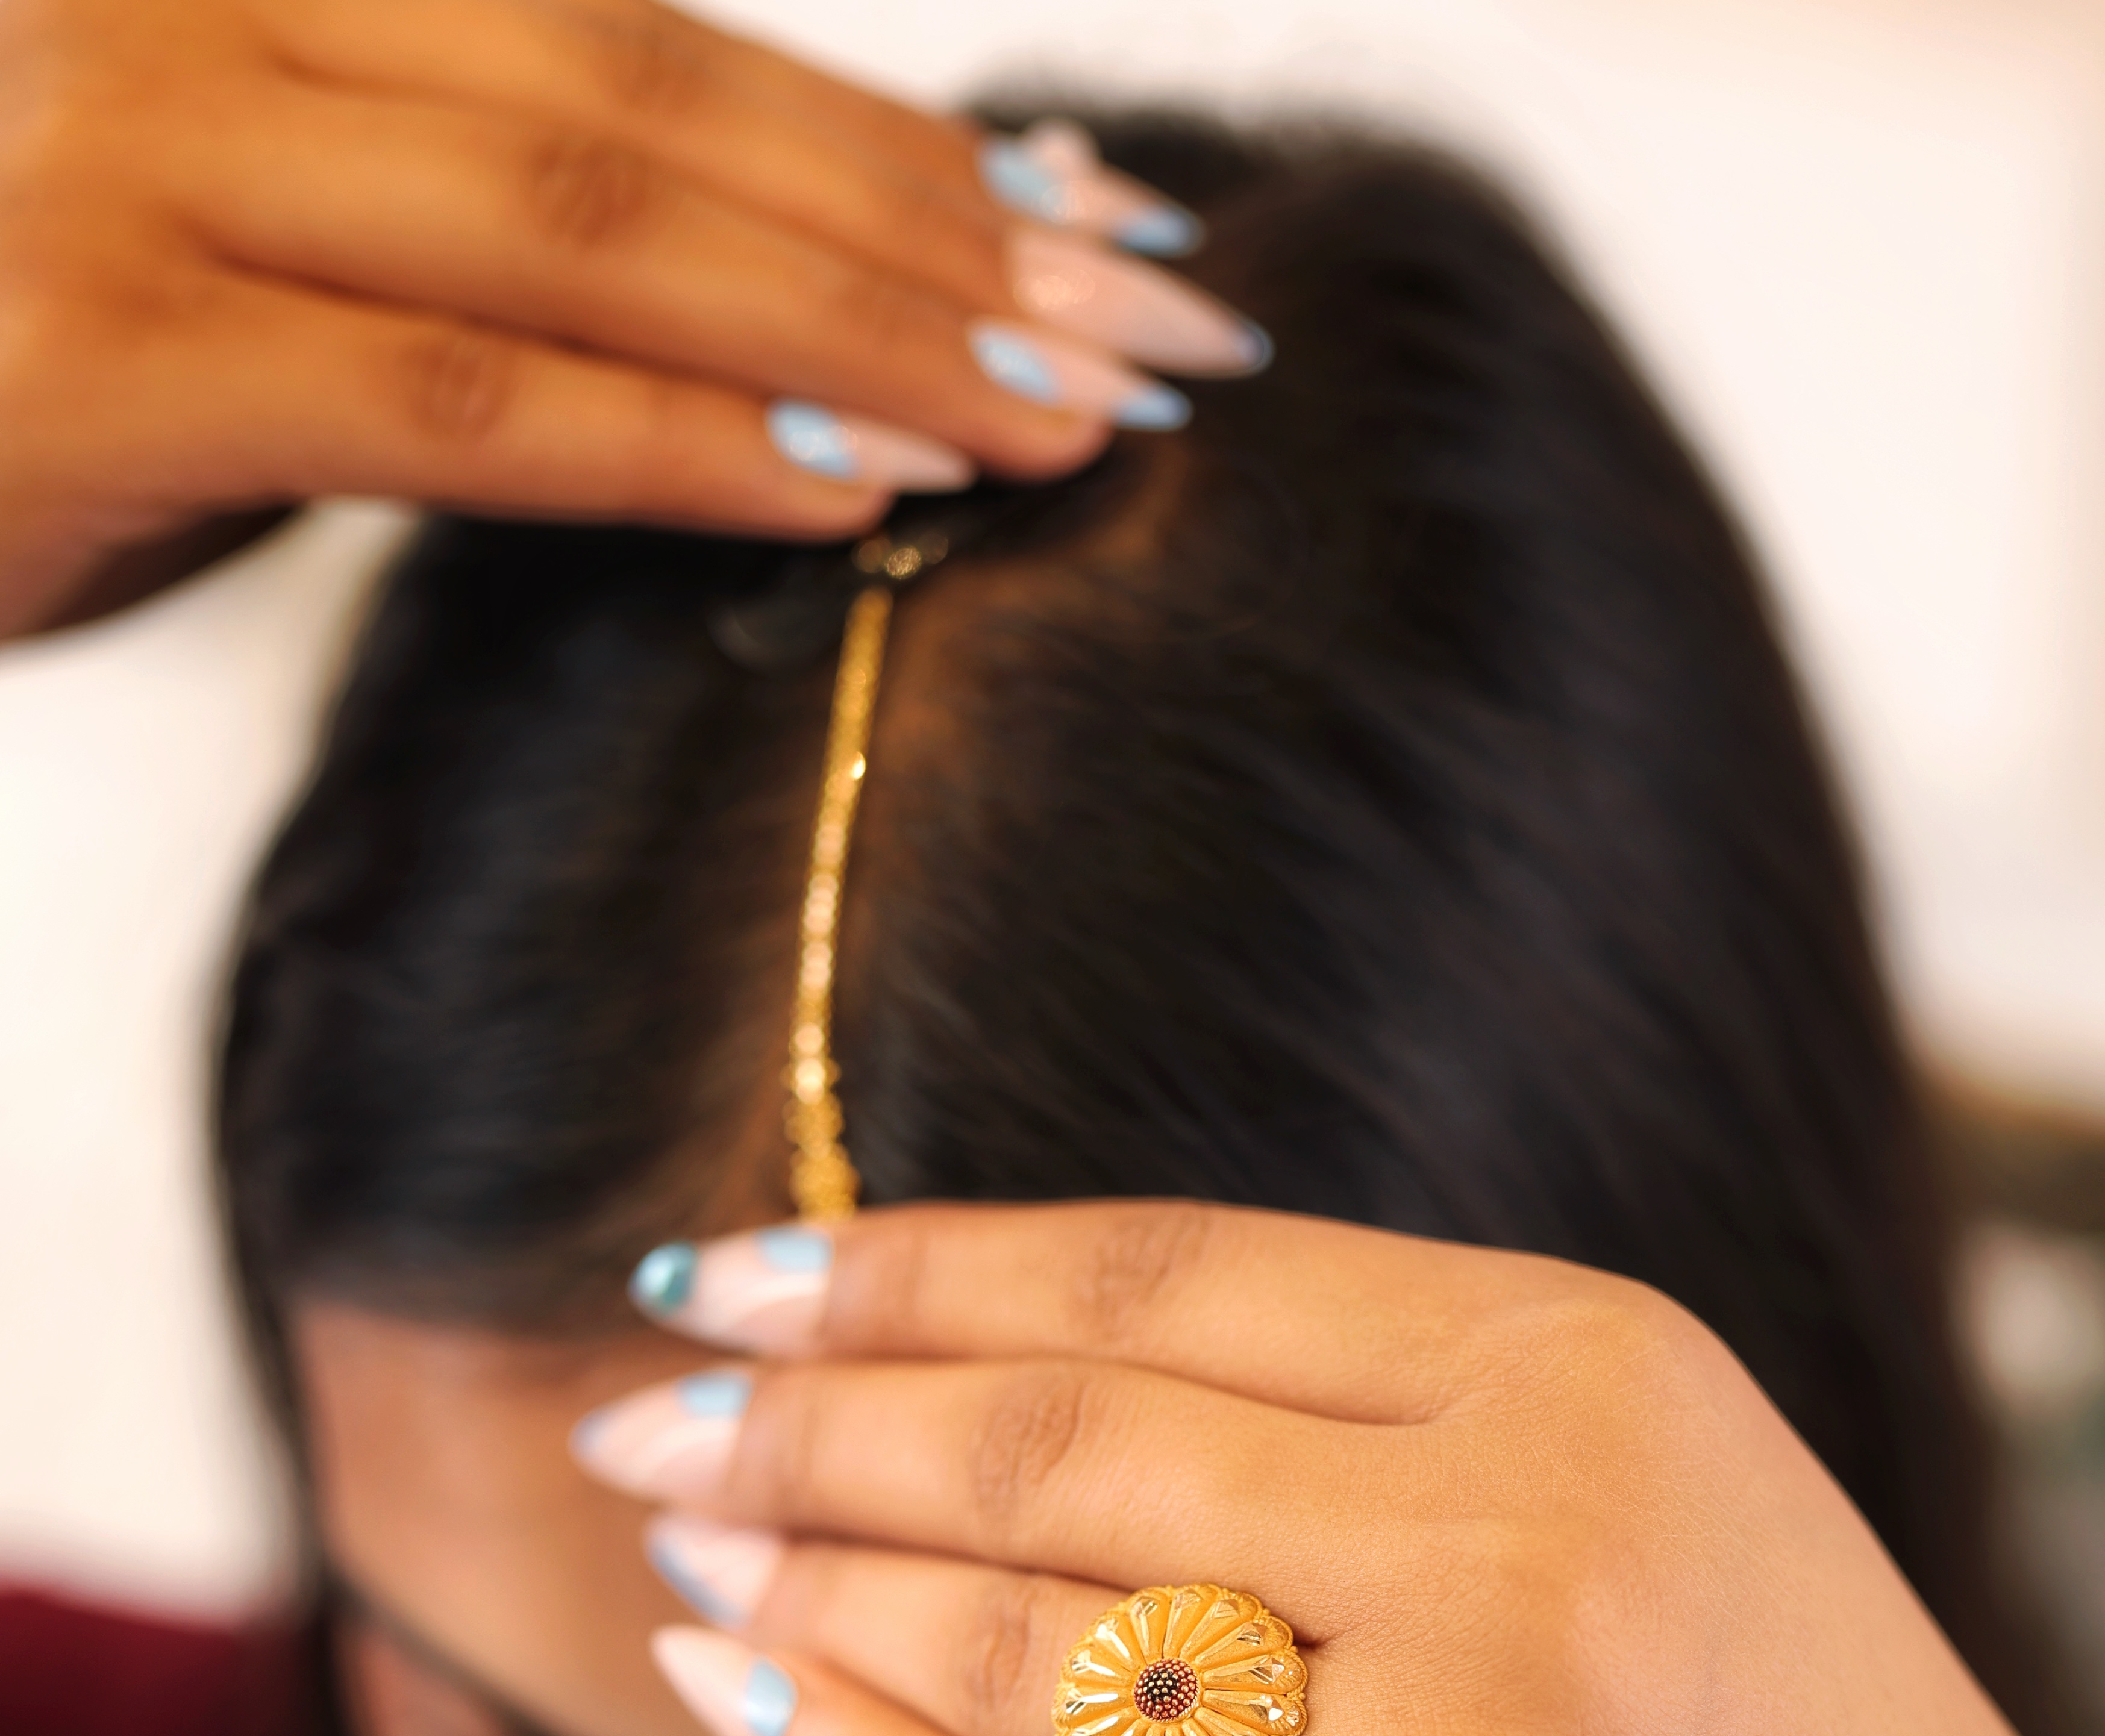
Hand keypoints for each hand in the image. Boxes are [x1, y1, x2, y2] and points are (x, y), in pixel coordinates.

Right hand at [0, 0, 1256, 636]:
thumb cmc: (36, 329)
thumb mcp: (259, 219)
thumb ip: (488, 210)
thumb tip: (799, 274)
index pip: (650, 37)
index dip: (896, 136)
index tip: (1104, 220)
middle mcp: (207, 9)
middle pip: (654, 105)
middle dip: (942, 225)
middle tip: (1160, 329)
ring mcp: (142, 160)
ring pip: (584, 227)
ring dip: (860, 329)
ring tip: (1064, 415)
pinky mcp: (103, 350)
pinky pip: (456, 401)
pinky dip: (676, 442)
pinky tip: (856, 487)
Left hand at [574, 1203, 2104, 1735]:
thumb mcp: (1670, 1505)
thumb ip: (1391, 1417)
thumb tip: (1017, 1364)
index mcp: (1595, 1384)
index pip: (1150, 1277)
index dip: (896, 1267)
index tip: (727, 1269)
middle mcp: (1509, 1565)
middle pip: (1043, 1448)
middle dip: (794, 1422)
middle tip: (644, 1414)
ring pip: (1006, 1652)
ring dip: (797, 1587)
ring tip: (684, 1552)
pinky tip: (737, 1707)